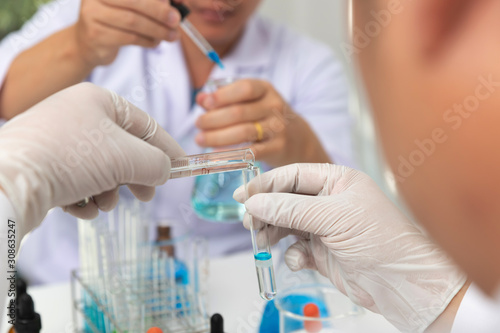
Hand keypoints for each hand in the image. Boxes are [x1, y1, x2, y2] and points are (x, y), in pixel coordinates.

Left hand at [0, 83, 183, 231]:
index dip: (168, 148)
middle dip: (134, 177)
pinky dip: (84, 196)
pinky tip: (78, 206)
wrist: (9, 182)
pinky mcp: (41, 163)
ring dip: (108, 191)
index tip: (182, 169)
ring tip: (101, 203)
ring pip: (101, 169)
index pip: (146, 125)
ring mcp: (56, 139)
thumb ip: (158, 163)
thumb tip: (164, 171)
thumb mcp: (128, 158)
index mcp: (98, 100)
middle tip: (145, 196)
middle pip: (123, 149)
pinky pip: (77, 180)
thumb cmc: (72, 158)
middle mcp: (76, 114)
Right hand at [74, 0, 181, 66]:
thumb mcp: (128, 7)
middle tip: (176, 20)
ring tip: (171, 35)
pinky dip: (147, 41)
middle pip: (134, 1)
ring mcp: (92, 14)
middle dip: (159, 11)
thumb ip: (148, 3)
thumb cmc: (112, 22)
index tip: (176, 2)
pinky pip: (129, 38)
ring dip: (157, 30)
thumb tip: (173, 4)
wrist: (85, 45)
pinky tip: (155, 42)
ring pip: (133, 21)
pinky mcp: (95, 35)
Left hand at [195, 79, 330, 166]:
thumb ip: (225, 98)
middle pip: (239, 113)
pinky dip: (231, 152)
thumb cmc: (265, 116)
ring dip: (217, 136)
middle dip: (213, 119)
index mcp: (266, 89)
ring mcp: (278, 128)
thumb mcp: (250, 101)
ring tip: (200, 139)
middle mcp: (274, 107)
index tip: (205, 103)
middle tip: (198, 124)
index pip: (244, 88)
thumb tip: (200, 99)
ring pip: (244, 132)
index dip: (222, 96)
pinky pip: (252, 151)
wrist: (298, 138)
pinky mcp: (278, 148)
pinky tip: (216, 153)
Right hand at [234, 163, 465, 331]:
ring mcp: (325, 227)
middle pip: (286, 200)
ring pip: (287, 225)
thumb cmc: (380, 241)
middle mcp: (330, 201)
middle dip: (266, 211)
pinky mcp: (322, 252)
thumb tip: (255, 202)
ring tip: (262, 241)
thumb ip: (290, 209)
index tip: (243, 195)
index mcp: (337, 181)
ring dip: (273, 233)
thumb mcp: (332, 218)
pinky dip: (291, 255)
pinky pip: (296, 249)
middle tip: (248, 222)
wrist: (401, 284)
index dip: (266, 184)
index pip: (293, 176)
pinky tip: (298, 261)